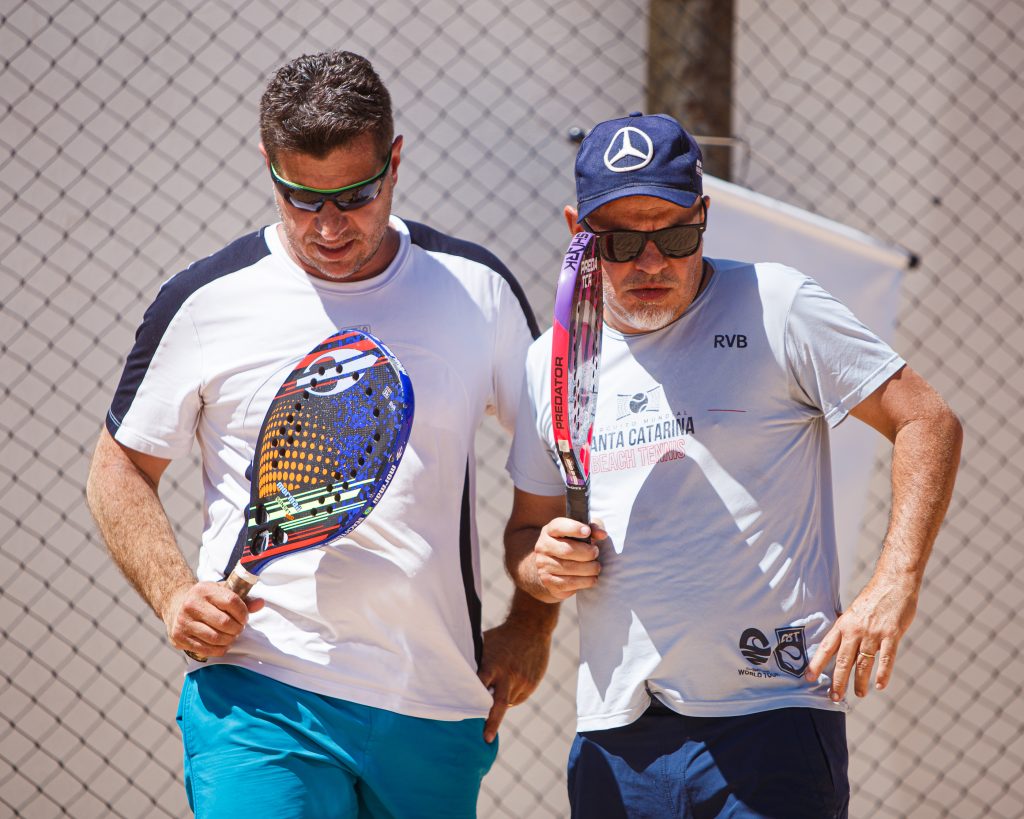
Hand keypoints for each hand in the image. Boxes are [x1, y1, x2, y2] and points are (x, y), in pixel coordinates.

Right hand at [164, 581, 263, 658]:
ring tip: (231, 636)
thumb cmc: (206, 599)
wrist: (175, 605)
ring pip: (216, 638)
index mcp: (204, 590)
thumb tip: (261, 603)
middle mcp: (191, 604)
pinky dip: (219, 649)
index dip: (243, 613)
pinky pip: (205, 649)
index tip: (245, 617)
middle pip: (224, 622)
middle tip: (239, 629)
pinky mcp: (179, 637)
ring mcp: (183, 621)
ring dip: (229, 640)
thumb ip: (243, 599)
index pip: (232, 602)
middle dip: (237, 628)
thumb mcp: (222, 592)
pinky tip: (222, 644)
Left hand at [478, 616, 553, 742]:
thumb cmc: (501, 636)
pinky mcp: (532, 684)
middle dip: (492, 722)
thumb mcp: (486, 646)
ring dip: (500, 701)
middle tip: (486, 738)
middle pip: (499, 704)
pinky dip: (511, 695)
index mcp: (492, 665)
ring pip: (508, 703)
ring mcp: (522, 681)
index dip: (472, 702)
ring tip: (499, 684)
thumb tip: (457, 678)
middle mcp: (508, 676)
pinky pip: (518, 698)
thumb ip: (477, 664)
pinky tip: (511, 680)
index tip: (467, 717)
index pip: (479, 686)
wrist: (531, 627)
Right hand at [532, 518, 604, 600]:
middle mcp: (542, 547)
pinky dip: (585, 581)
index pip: (558, 526)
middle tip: (596, 553)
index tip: (587, 532)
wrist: (552, 568)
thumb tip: (602, 534)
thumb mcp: (581, 533)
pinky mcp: (548, 581)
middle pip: (566, 550)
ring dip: (589, 569)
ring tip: (596, 567)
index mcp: (550, 531)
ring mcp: (543, 565)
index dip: (574, 528)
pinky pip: (569, 583)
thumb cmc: (572, 545)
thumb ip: (593, 529)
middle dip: (587, 553)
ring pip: (569, 568)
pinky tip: (592, 578)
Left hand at [804, 574, 919, 700]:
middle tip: (833, 697)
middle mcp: (855, 630)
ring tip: (859, 694)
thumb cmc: (873, 599)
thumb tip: (837, 644)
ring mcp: (873, 633)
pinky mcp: (891, 634)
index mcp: (843, 624)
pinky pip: (886, 658)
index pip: (826, 647)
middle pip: (843, 660)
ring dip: (860, 682)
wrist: (893, 583)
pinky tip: (880, 685)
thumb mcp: (853, 612)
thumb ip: (847, 628)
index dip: (817, 663)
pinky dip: (883, 674)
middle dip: (837, 681)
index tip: (808, 678)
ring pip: (863, 663)